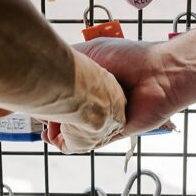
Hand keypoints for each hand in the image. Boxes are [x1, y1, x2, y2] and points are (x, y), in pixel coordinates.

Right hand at [43, 39, 176, 151]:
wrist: (160, 73)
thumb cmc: (129, 58)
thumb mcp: (92, 51)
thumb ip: (69, 59)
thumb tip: (46, 65)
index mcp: (93, 81)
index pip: (65, 93)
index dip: (48, 98)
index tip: (35, 99)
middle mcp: (98, 99)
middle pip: (68, 113)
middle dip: (50, 118)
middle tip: (40, 117)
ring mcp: (105, 117)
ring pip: (76, 130)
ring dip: (59, 133)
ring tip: (49, 131)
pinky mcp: (114, 133)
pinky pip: (90, 142)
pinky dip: (73, 143)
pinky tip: (60, 138)